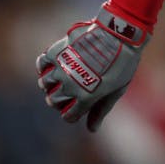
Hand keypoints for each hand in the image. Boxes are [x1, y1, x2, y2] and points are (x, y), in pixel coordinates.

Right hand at [36, 10, 149, 131]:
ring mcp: (61, 68)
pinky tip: (56, 64)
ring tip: (64, 76)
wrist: (120, 34)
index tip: (79, 107)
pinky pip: (41, 64)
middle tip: (72, 91)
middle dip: (61, 100)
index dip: (73, 114)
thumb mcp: (117, 89)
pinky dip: (45, 66)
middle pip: (54, 101)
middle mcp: (69, 85)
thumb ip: (101, 109)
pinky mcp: (56, 52)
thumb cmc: (123, 63)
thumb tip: (92, 129)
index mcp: (86, 98)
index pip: (68, 116)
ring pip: (45, 84)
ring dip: (52, 83)